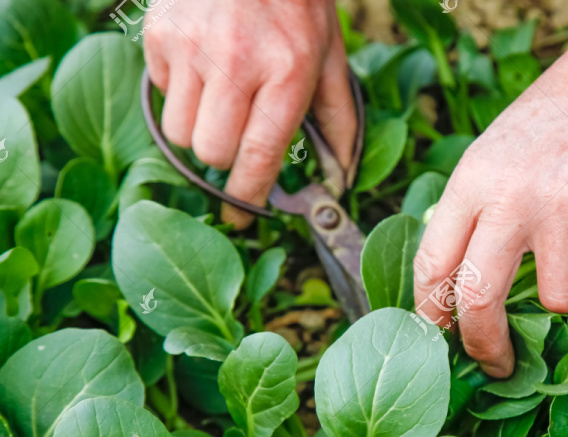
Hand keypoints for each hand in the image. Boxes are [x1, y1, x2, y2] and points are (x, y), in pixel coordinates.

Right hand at [143, 0, 356, 228]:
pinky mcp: (159, 34)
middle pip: (211, 152)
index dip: (250, 196)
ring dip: (199, 131)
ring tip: (221, 99)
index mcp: (287, 72)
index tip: (242, 218)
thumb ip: (338, 119)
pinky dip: (181, 94)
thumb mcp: (330, 56)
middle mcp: (236, 62)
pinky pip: (162, 95)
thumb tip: (342, 176)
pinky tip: (203, 66)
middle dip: (224, 160)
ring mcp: (191, 46)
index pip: (259, 155)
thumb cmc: (297, 3)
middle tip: (237, 140)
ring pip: (179, 132)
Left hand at [413, 0, 567, 377]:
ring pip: (555, 301)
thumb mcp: (495, 153)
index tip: (440, 338)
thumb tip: (459, 288)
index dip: (431, 313)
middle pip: (478, 298)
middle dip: (484, 345)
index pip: (432, 264)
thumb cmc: (558, 120)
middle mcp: (510, 197)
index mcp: (472, 181)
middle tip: (497, 365)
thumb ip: (475, 211)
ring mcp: (563, 208)